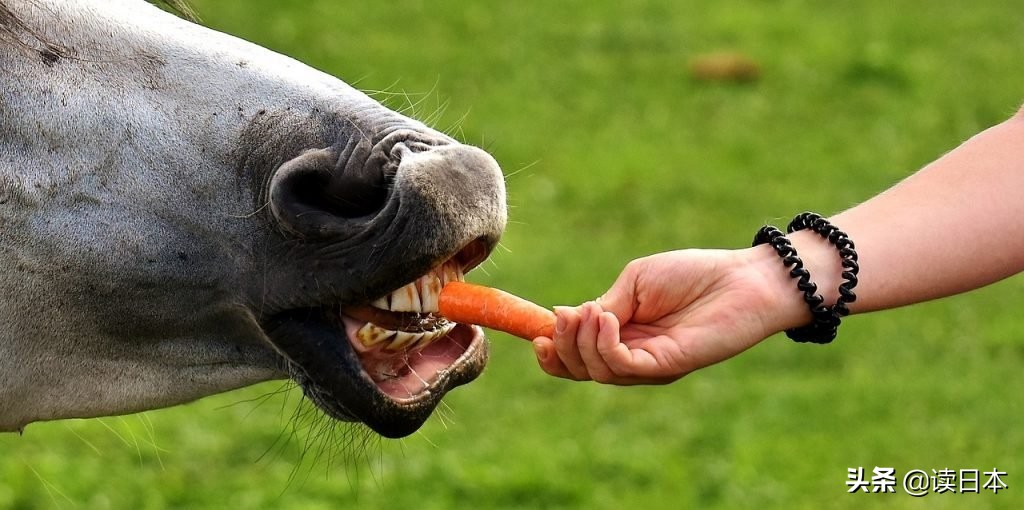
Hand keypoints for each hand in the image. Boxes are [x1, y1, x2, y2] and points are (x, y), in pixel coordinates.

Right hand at [532, 248, 803, 383]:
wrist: (742, 279)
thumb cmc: (692, 274)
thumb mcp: (634, 283)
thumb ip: (604, 304)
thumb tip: (566, 317)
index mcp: (621, 335)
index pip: (577, 356)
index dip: (552, 350)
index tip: (537, 333)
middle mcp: (632, 356)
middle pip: (580, 370)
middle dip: (562, 346)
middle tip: (565, 316)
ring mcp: (649, 365)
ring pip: (597, 371)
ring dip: (583, 341)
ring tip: (590, 311)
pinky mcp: (666, 367)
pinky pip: (622, 366)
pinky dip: (604, 344)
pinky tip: (606, 317)